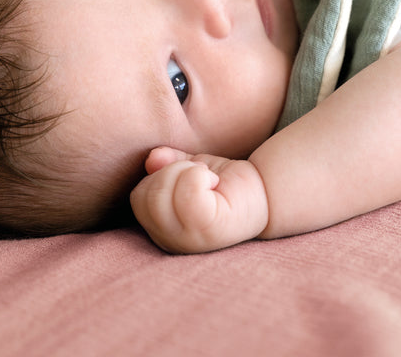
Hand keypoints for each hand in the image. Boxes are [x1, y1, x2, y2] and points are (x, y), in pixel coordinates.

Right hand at [130, 147, 268, 252]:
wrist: (262, 192)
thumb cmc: (222, 182)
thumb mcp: (187, 169)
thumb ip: (166, 164)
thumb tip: (153, 158)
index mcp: (161, 230)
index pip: (139, 198)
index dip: (159, 176)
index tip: (185, 174)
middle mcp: (171, 242)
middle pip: (147, 197)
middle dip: (171, 171)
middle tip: (198, 174)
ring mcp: (189, 241)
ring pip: (162, 195)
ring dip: (186, 172)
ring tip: (207, 178)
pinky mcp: (210, 231)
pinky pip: (187, 195)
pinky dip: (198, 177)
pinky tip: (214, 181)